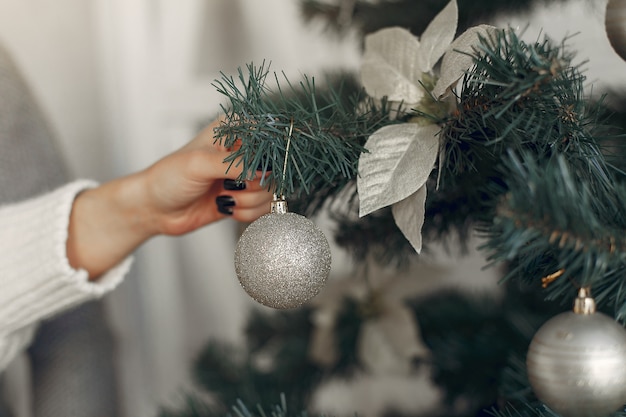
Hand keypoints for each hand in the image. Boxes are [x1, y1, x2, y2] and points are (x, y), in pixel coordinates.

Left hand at [66, 118, 273, 278]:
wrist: (154, 208)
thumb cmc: (168, 177)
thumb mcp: (199, 164)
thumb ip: (235, 164)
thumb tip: (264, 170)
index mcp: (234, 131)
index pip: (268, 139)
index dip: (264, 159)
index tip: (248, 172)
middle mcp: (243, 152)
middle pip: (273, 170)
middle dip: (253, 185)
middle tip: (229, 186)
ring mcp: (245, 177)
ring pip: (270, 192)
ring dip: (248, 202)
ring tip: (223, 198)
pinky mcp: (244, 198)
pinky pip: (263, 209)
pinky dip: (247, 213)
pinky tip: (226, 208)